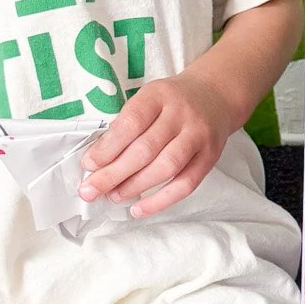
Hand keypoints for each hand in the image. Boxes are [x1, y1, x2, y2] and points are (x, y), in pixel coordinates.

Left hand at [78, 68, 234, 216]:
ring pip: (166, 167)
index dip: (108, 147)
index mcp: (159, 95)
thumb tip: (99, 160)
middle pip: (145, 149)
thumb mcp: (148, 97)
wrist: (216, 95)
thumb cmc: (172, 101)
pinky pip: (186, 184)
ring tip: (113, 196)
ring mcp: (198, 136)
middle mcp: (181, 114)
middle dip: (114, 173)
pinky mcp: (209, 157)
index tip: (88, 164)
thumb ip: (127, 123)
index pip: (131, 123)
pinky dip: (161, 201)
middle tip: (90, 190)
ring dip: (135, 186)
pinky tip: (139, 209)